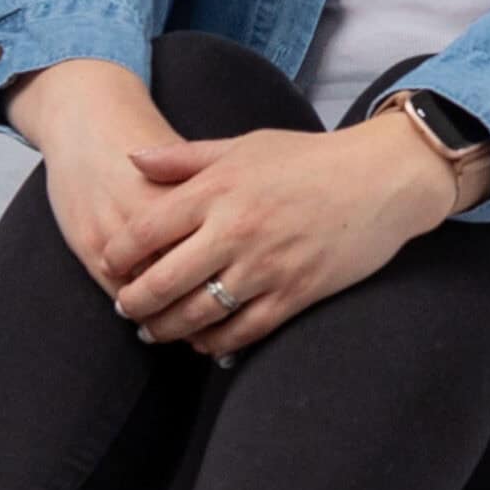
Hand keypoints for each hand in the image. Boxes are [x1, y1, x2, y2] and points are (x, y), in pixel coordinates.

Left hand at [100, 118, 454, 360]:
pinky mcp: (295, 294)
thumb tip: (132, 162)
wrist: (379, 180)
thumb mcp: (244, 146)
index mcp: (218, 190)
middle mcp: (236, 230)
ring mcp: (266, 266)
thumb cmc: (308, 159)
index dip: (118, 255)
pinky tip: (203, 343)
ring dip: (167, 329)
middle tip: (126, 309)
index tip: (110, 264)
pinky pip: (243, 332)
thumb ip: (184, 158)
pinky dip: (216, 344)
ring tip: (154, 331)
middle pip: (163, 282)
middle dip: (135, 303)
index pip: (146, 230)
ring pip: (198, 314)